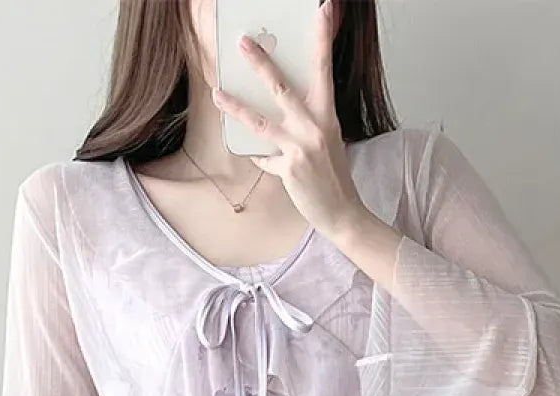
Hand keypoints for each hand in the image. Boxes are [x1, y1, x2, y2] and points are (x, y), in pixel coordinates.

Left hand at [211, 0, 367, 241]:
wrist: (341, 212)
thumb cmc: (332, 175)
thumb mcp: (326, 139)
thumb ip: (306, 121)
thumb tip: (279, 107)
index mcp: (327, 115)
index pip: (324, 68)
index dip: (322, 38)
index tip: (323, 9)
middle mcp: (315, 127)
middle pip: (280, 88)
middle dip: (260, 63)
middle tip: (242, 43)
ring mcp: (300, 148)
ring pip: (259, 122)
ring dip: (235, 106)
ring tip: (217, 93)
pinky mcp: (289, 169)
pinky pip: (263, 157)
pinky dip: (260, 157)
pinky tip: (259, 157)